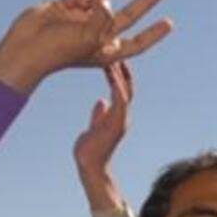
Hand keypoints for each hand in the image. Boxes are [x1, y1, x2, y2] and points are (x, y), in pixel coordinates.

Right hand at [0, 0, 171, 93]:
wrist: (28, 45)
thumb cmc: (60, 50)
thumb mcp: (90, 37)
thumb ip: (104, 17)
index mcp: (107, 50)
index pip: (137, 41)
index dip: (153, 33)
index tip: (169, 23)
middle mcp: (98, 34)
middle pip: (128, 16)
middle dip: (144, 2)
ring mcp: (83, 19)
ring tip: (85, 6)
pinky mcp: (68, 6)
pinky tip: (68, 3)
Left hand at [73, 62, 130, 209]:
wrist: (90, 166)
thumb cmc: (89, 150)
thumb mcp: (93, 126)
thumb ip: (99, 114)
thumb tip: (100, 101)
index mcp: (118, 115)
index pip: (122, 89)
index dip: (118, 73)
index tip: (111, 57)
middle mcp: (123, 115)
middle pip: (127, 87)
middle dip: (122, 69)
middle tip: (115, 50)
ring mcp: (122, 119)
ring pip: (125, 91)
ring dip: (120, 75)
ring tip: (114, 58)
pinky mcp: (118, 123)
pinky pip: (121, 101)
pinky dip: (118, 87)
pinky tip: (113, 74)